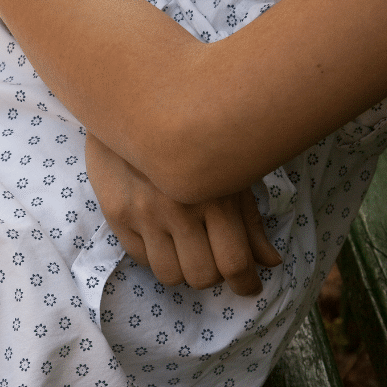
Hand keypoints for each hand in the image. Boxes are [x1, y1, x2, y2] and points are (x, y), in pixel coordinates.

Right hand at [86, 134, 281, 294]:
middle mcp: (177, 207)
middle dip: (216, 277)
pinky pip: (141, 259)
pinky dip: (158, 258)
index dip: (246, 283)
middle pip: (202, 275)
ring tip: (190, 253)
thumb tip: (270, 262)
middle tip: (219, 266)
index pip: (233, 261)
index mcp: (214, 194)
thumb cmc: (197, 133)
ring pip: (169, 274)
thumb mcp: (230, 170)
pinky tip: (165, 240)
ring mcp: (143, 212)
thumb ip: (250, 219)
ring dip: (184, 272)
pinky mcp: (116, 212)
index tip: (249, 287)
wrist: (133, 100)